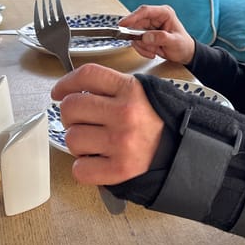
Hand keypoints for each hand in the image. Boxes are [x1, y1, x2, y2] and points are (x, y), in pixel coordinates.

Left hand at [50, 64, 163, 185]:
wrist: (184, 149)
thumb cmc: (161, 121)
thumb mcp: (143, 92)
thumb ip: (113, 87)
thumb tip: (74, 91)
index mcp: (131, 90)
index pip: (87, 75)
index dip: (66, 83)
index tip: (59, 92)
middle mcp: (125, 114)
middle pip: (71, 107)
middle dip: (71, 115)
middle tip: (82, 121)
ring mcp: (121, 142)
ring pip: (71, 138)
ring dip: (77, 141)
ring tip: (93, 141)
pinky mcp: (120, 169)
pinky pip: (80, 169)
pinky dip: (82, 166)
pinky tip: (94, 160)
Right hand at [118, 4, 194, 62]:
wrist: (184, 54)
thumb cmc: (183, 45)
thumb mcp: (175, 42)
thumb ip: (161, 38)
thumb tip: (146, 36)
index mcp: (164, 13)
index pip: (145, 11)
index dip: (132, 17)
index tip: (123, 24)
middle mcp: (155, 18)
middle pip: (137, 24)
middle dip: (141, 39)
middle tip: (149, 47)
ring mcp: (149, 26)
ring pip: (135, 34)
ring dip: (143, 46)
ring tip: (155, 50)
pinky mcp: (145, 34)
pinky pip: (137, 41)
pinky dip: (143, 49)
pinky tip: (153, 52)